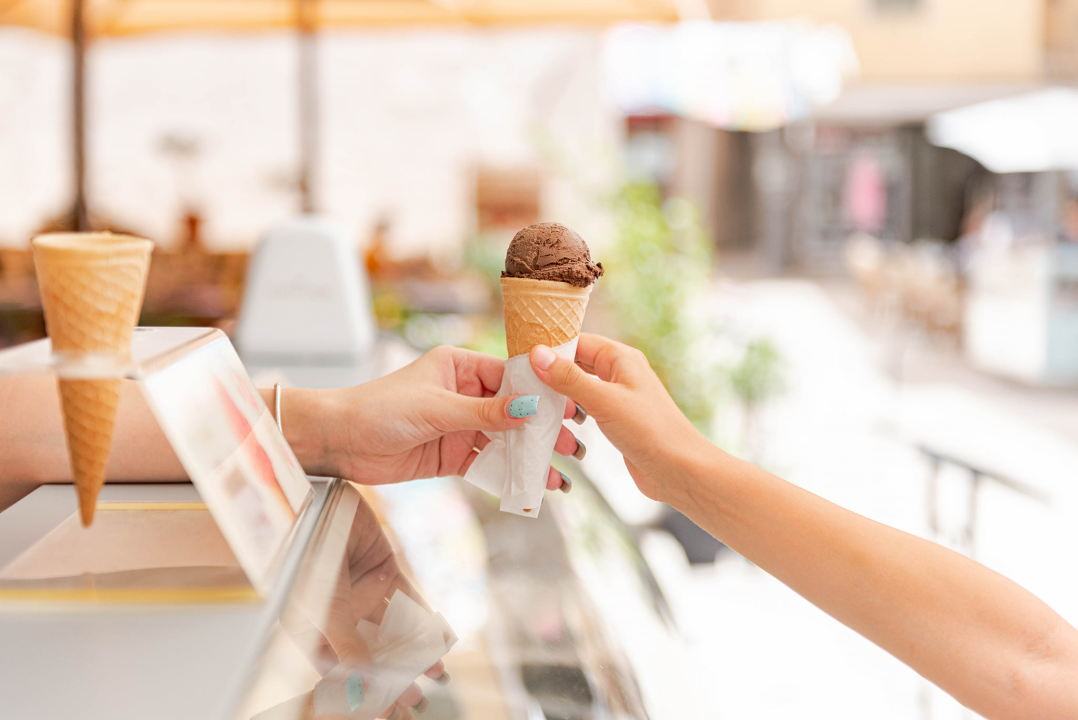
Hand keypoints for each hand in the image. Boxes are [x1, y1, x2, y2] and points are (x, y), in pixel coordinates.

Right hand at [282, 484, 445, 718]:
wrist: (315, 497)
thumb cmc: (304, 551)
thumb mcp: (324, 605)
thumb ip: (345, 646)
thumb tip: (360, 690)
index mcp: (314, 628)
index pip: (340, 671)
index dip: (363, 693)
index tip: (387, 713)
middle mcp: (340, 614)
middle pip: (370, 654)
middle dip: (394, 679)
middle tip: (417, 703)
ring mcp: (363, 592)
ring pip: (393, 631)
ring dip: (414, 654)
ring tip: (437, 676)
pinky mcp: (384, 569)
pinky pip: (408, 600)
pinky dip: (424, 620)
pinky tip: (441, 640)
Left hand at [303, 346, 579, 487]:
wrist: (339, 441)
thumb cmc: (379, 408)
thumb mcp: (437, 407)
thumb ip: (484, 413)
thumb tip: (528, 411)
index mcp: (460, 367)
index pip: (511, 377)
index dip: (541, 394)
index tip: (570, 407)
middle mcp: (464, 394)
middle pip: (514, 412)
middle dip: (542, 430)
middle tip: (572, 446)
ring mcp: (459, 426)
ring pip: (505, 441)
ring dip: (530, 457)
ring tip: (559, 474)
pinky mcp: (451, 455)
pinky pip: (487, 465)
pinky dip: (508, 476)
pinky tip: (530, 486)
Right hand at [529, 333, 711, 501]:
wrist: (679, 470)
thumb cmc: (648, 430)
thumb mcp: (604, 401)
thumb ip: (569, 378)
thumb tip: (537, 353)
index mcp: (620, 358)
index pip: (577, 341)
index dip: (550, 349)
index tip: (521, 360)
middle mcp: (620, 372)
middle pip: (576, 363)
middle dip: (552, 374)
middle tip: (523, 385)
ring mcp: (619, 396)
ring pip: (580, 387)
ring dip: (560, 395)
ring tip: (536, 405)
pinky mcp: (617, 419)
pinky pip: (587, 407)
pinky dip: (571, 412)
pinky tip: (557, 423)